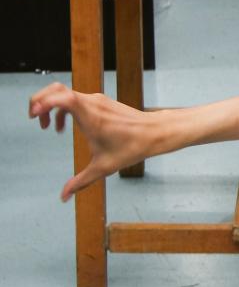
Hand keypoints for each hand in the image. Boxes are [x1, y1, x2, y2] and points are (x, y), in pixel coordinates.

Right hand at [28, 82, 157, 200]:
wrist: (155, 133)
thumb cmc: (132, 148)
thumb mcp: (103, 167)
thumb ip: (80, 181)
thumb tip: (63, 197)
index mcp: (90, 116)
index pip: (61, 96)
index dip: (43, 102)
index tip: (35, 116)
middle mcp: (91, 103)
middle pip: (56, 89)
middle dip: (40, 101)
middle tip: (35, 118)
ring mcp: (96, 100)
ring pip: (64, 93)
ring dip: (51, 106)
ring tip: (49, 127)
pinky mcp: (101, 101)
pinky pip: (75, 99)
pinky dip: (64, 109)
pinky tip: (65, 127)